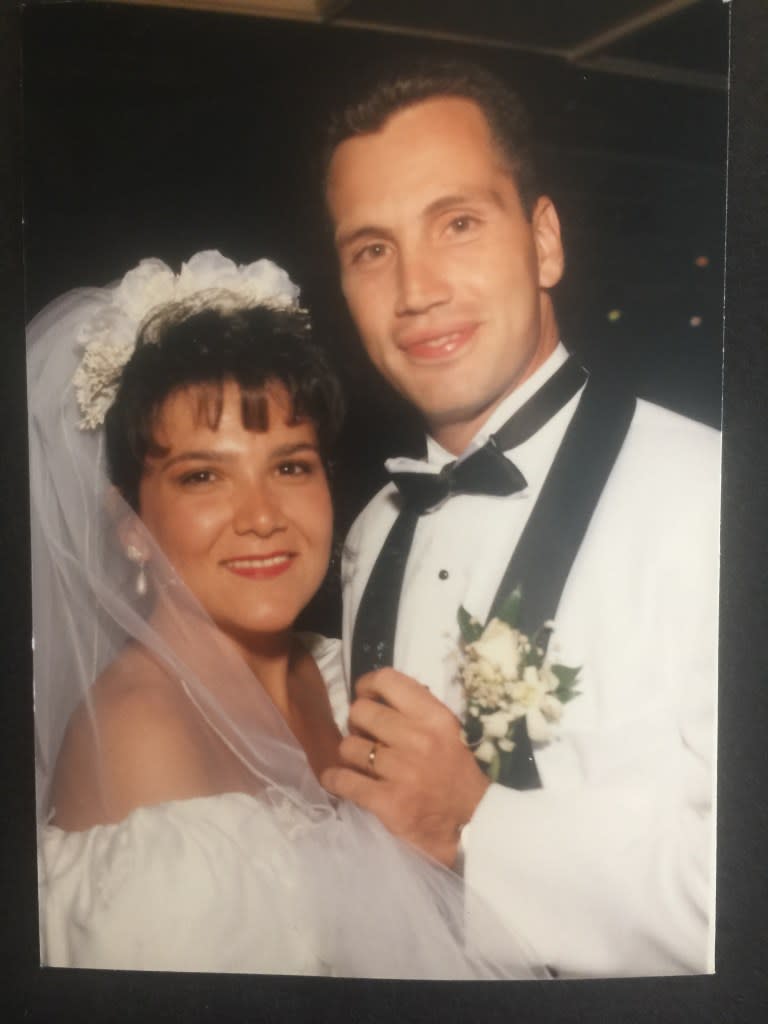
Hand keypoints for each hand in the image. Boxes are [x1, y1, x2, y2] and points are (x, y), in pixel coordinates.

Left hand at [321, 668, 490, 867]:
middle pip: (360, 711)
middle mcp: (418, 739)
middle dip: (357, 723)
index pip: (387, 680)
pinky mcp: (388, 802)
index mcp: (435, 717)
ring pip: (348, 746)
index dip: (367, 685)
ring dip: (350, 753)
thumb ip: (418, 714)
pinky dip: (335, 779)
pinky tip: (336, 779)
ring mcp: (402, 771)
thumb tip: (379, 700)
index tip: (365, 696)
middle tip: (364, 736)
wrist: (476, 823)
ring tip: (360, 761)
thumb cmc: (460, 774)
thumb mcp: (449, 732)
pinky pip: (344, 781)